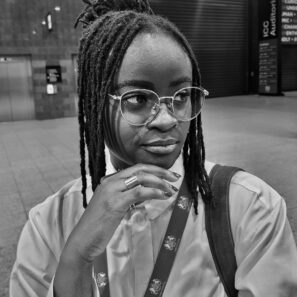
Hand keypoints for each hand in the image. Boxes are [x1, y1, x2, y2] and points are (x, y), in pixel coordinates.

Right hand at [62, 163, 179, 263]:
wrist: (82, 241)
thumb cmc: (98, 226)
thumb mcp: (113, 206)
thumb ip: (127, 197)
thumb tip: (146, 193)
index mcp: (109, 181)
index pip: (136, 168)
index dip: (154, 169)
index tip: (168, 175)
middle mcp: (110, 182)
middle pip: (140, 169)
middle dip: (161, 171)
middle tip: (176, 177)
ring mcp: (111, 191)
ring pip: (141, 178)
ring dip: (160, 182)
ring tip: (172, 190)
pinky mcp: (115, 203)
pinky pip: (139, 192)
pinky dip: (154, 192)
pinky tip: (163, 196)